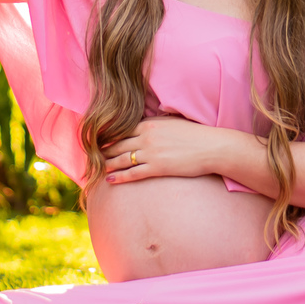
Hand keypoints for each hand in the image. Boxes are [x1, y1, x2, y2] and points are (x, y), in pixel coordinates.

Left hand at [101, 117, 223, 183]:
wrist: (212, 147)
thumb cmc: (196, 135)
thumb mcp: (173, 123)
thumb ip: (158, 124)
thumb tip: (150, 125)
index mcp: (150, 124)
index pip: (123, 130)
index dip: (109, 137)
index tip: (99, 142)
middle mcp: (147, 136)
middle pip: (118, 144)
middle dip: (104, 151)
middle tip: (92, 157)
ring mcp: (151, 152)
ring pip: (122, 159)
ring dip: (108, 164)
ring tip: (98, 169)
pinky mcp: (157, 167)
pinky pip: (133, 173)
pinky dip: (119, 177)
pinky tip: (110, 180)